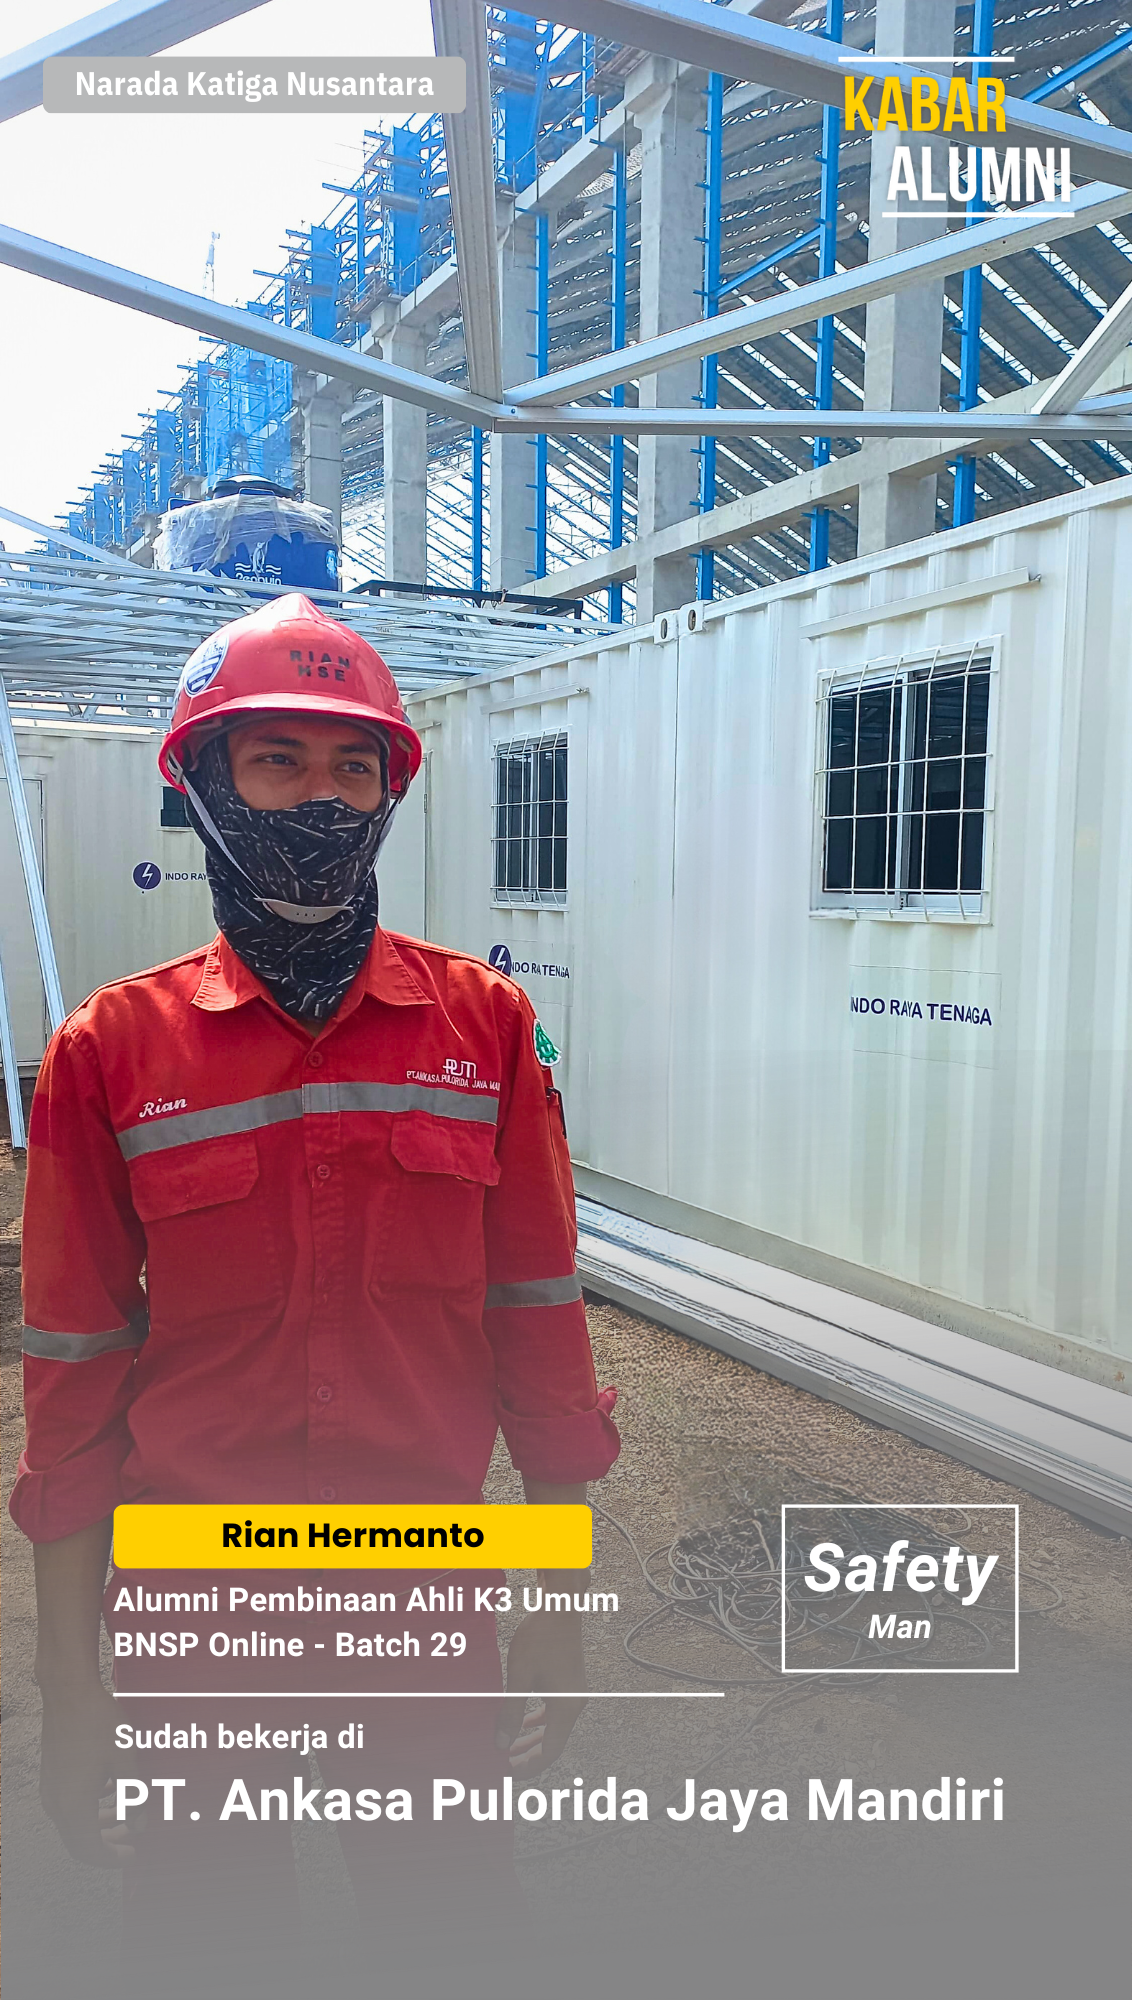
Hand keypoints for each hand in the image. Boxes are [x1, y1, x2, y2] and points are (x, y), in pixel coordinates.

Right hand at [39, 1683, 137, 1866]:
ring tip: (127, 1816)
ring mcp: (51, 1788)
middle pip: (79, 1840)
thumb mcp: (125, 1760)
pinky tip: (110, 1791)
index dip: (111, 1858)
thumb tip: (141, 1825)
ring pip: (75, 1822)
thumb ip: (135, 1796)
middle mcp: (57, 1802)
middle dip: (107, 1844)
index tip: (132, 1854)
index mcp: (73, 1805)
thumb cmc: (98, 1722)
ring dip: (100, 1824)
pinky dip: (90, 1808)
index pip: (89, 1849)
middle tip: (132, 1840)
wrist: (69, 1691)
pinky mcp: (52, 1775)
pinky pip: (70, 1804)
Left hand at [496, 1607, 586, 1774]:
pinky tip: (523, 1723)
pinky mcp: (569, 1684)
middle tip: (504, 1764)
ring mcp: (574, 1694)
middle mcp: (575, 1704)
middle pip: (552, 1742)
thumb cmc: (540, 1638)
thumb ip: (510, 1712)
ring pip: (553, 1728)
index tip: (507, 1772)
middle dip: (528, 1755)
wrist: (560, 1608)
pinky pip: (554, 1712)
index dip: (528, 1766)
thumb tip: (500, 1744)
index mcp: (566, 1707)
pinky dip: (538, 1722)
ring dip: (532, 1739)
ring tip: (509, 1747)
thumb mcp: (520, 1677)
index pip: (549, 1751)